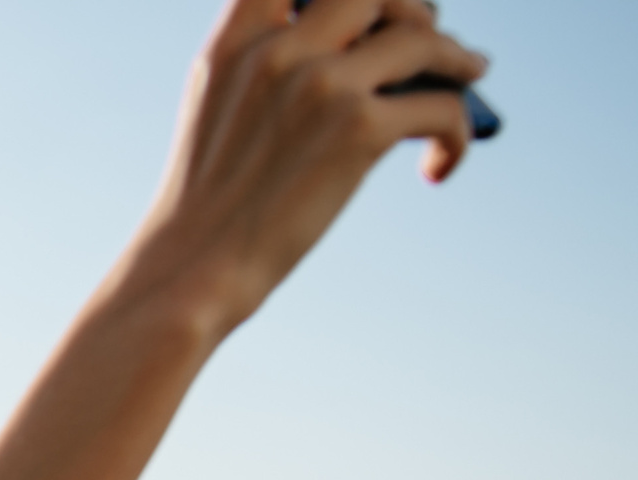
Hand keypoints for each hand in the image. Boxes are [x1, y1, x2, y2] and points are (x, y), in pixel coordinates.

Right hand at [125, 0, 488, 338]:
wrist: (193, 269)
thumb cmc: (209, 201)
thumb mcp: (217, 106)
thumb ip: (266, 60)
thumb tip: (358, 46)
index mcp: (237, 40)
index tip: (375, 8)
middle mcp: (280, 49)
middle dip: (411, 9)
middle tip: (426, 38)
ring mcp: (322, 85)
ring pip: (423, 38)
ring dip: (456, 56)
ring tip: (470, 73)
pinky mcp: (360, 129)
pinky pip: (442, 106)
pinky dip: (457, 134)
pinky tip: (441, 163)